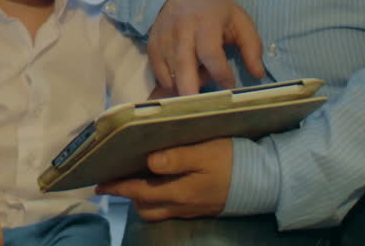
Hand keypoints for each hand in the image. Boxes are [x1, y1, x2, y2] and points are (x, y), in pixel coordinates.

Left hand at [96, 138, 233, 220]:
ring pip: (157, 212)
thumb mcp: (205, 153)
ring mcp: (191, 209)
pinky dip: (158, 200)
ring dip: (142, 199)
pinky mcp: (200, 208)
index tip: (99, 184)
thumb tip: (148, 162)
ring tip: (135, 181)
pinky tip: (160, 185)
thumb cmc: (233, 161)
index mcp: (179, 192)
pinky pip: (170, 210)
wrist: (265, 181)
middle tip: (116, 179)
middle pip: (144, 207)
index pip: (139, 192)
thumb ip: (177, 158)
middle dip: (127, 195)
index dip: (118, 188)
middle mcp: (181, 205)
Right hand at [150, 0, 264, 93]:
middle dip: (192, 91)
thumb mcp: (240, 20)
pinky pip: (159, 72)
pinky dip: (170, 82)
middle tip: (203, 108)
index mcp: (205, 22)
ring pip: (171, 73)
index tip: (230, 86)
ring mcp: (163, 39)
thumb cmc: (216, 9)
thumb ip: (252, 47)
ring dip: (185, 86)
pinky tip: (183, 79)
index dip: (220, 74)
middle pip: (184, 67)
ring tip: (198, 83)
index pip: (210, 54)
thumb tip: (258, 74)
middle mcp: (181, 30)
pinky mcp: (152, 46)